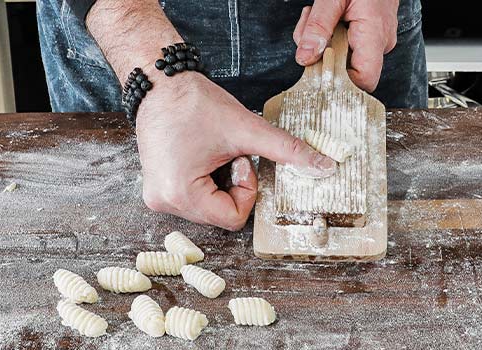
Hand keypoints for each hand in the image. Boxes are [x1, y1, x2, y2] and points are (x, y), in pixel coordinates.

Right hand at [137, 73, 335, 229]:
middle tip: (227, 154)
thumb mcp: (246, 129)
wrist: (159, 82)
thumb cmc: (193, 102)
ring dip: (220, 183)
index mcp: (180, 194)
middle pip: (221, 214)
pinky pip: (195, 197)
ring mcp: (158, 196)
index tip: (240, 159)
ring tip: (211, 152)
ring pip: (210, 207)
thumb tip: (323, 167)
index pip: (233, 218)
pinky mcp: (158, 187)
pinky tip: (201, 155)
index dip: (246, 189)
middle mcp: (164, 201)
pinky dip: (207, 180)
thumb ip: (287, 150)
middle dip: (233, 185)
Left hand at [292, 0, 398, 91]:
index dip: (341, 83)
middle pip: (347, 70)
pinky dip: (327, 34)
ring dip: (320, 41)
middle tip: (309, 30)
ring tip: (316, 15)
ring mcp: (375, 39)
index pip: (365, 80)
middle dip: (320, 54)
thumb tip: (305, 57)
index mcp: (375, 34)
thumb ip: (317, 26)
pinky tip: (325, 17)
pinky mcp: (367, 35)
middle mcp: (380, 42)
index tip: (317, 68)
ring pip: (341, 57)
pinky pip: (343, 45)